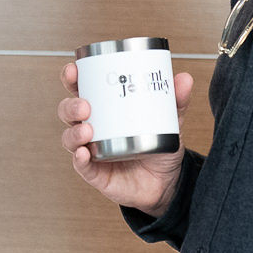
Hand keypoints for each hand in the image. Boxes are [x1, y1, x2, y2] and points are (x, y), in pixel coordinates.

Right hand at [57, 61, 191, 217]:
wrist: (166, 182)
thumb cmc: (159, 147)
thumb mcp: (170, 121)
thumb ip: (176, 100)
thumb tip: (184, 79)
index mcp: (105, 108)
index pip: (81, 89)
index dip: (72, 78)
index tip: (74, 71)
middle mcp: (93, 127)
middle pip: (68, 112)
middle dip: (71, 105)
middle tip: (85, 105)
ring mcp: (92, 150)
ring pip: (70, 138)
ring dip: (74, 132)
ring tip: (87, 129)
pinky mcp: (95, 173)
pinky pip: (81, 165)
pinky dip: (79, 159)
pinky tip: (84, 153)